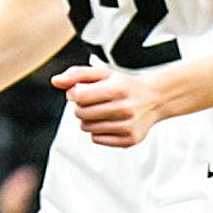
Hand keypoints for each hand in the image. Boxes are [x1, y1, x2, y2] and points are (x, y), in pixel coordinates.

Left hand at [52, 63, 167, 148]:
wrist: (156, 98)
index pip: (79, 95)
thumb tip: (55, 81)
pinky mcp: (129, 140)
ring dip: (88, 120)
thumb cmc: (127, 85)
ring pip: (87, 128)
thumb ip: (77, 74)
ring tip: (102, 111)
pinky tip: (109, 121)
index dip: (74, 93)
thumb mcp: (103, 73)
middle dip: (81, 106)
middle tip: (94, 101)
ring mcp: (128, 126)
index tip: (80, 91)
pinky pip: (97, 139)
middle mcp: (125, 108)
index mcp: (118, 88)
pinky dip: (98, 132)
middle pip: (80, 113)